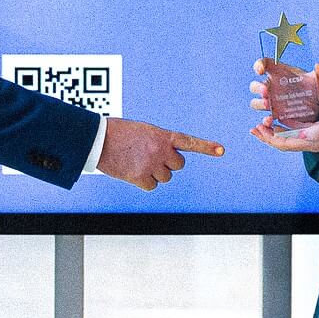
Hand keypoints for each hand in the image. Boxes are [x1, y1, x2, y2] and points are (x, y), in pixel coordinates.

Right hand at [96, 117, 224, 190]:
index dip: (206, 147)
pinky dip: (144, 182)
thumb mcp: (143, 131)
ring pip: (165, 177)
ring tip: (137, 162)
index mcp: (162, 136)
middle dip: (168, 164)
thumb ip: (158, 141)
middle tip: (151, 157)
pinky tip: (132, 171)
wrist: (97, 140)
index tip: (221, 150)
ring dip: (155, 173)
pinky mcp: (141, 178)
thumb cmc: (117, 133)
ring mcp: (152, 165)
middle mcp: (161, 151)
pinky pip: (152, 186)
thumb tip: (164, 158)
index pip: (189, 142)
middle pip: (177, 166)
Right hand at [248, 58, 318, 120]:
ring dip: (259, 103)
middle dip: (258, 88)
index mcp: (278, 73)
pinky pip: (264, 118)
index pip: (264, 64)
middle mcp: (271, 87)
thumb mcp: (318, 81)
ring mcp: (271, 102)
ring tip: (268, 104)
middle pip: (255, 86)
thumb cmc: (314, 89)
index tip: (260, 70)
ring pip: (256, 102)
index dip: (258, 65)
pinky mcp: (275, 115)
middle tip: (266, 91)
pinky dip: (265, 120)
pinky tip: (270, 120)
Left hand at [251, 109, 318, 152]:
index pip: (283, 144)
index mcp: (311, 142)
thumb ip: (317, 132)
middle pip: (282, 143)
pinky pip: (297, 132)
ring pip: (288, 138)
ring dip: (274, 132)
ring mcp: (314, 138)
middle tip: (254, 128)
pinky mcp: (318, 132)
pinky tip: (281, 120)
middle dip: (267, 136)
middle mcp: (310, 142)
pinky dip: (286, 127)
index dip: (268, 138)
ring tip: (263, 124)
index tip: (257, 129)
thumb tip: (301, 135)